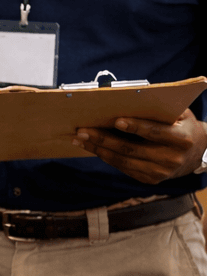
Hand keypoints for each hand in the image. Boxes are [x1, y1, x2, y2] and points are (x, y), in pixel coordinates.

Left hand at [73, 110, 206, 184]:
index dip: (135, 127)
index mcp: (181, 139)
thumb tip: (127, 95)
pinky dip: (106, 157)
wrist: (197, 152)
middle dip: (104, 139)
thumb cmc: (181, 125)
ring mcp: (161, 172)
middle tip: (83, 130)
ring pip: (124, 161)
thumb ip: (158, 106)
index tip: (116, 120)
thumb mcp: (178, 113)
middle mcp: (172, 159)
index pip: (155, 132)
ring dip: (98, 150)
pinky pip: (124, 168)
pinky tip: (92, 148)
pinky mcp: (150, 179)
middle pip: (132, 149)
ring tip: (79, 139)